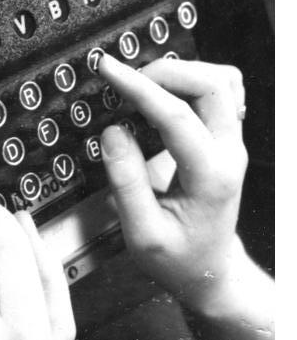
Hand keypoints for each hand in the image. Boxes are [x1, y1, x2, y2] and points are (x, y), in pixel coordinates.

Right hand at [98, 55, 246, 311]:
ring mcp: (232, 143)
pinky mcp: (225, 138)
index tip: (108, 70)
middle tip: (125, 80)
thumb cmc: (179, 258)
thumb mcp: (143, 234)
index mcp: (210, 177)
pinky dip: (193, 82)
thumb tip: (113, 132)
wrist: (210, 269)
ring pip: (221, 81)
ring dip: (181, 73)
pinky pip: (221, 91)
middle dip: (164, 72)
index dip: (139, 88)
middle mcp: (229, 153)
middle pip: (211, 85)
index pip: (177, 117)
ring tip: (144, 85)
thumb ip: (127, 183)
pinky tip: (168, 93)